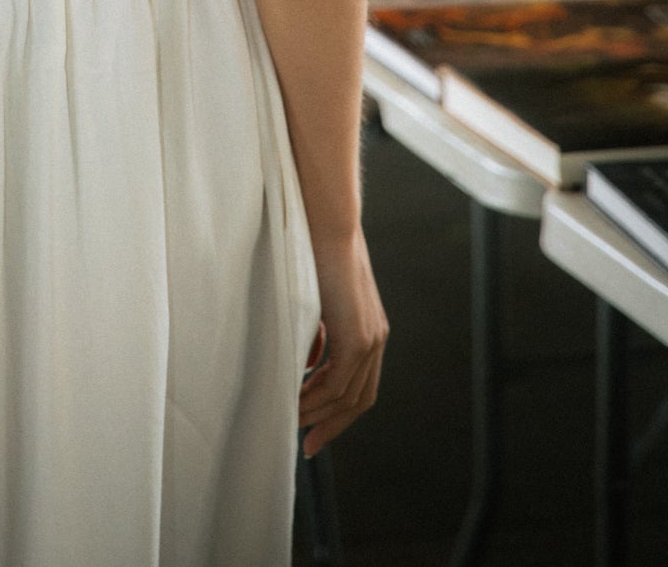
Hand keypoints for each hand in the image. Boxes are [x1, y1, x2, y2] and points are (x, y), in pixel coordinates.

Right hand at [298, 227, 388, 457]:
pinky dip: (317, 399)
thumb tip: (306, 363)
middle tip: (306, 444)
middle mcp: (376, 338)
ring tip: (292, 423)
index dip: (337, 411)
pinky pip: (339, 382)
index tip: (312, 428)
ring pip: (347, 396)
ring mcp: (369, 338)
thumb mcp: (316, 301)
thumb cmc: (314, 252)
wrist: (326, 222)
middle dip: (332, 426)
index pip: (359, 385)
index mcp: (369, 329)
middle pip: (359, 400)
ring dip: (319, 415)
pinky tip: (296, 404)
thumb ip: (317, 333)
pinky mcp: (357, 335)